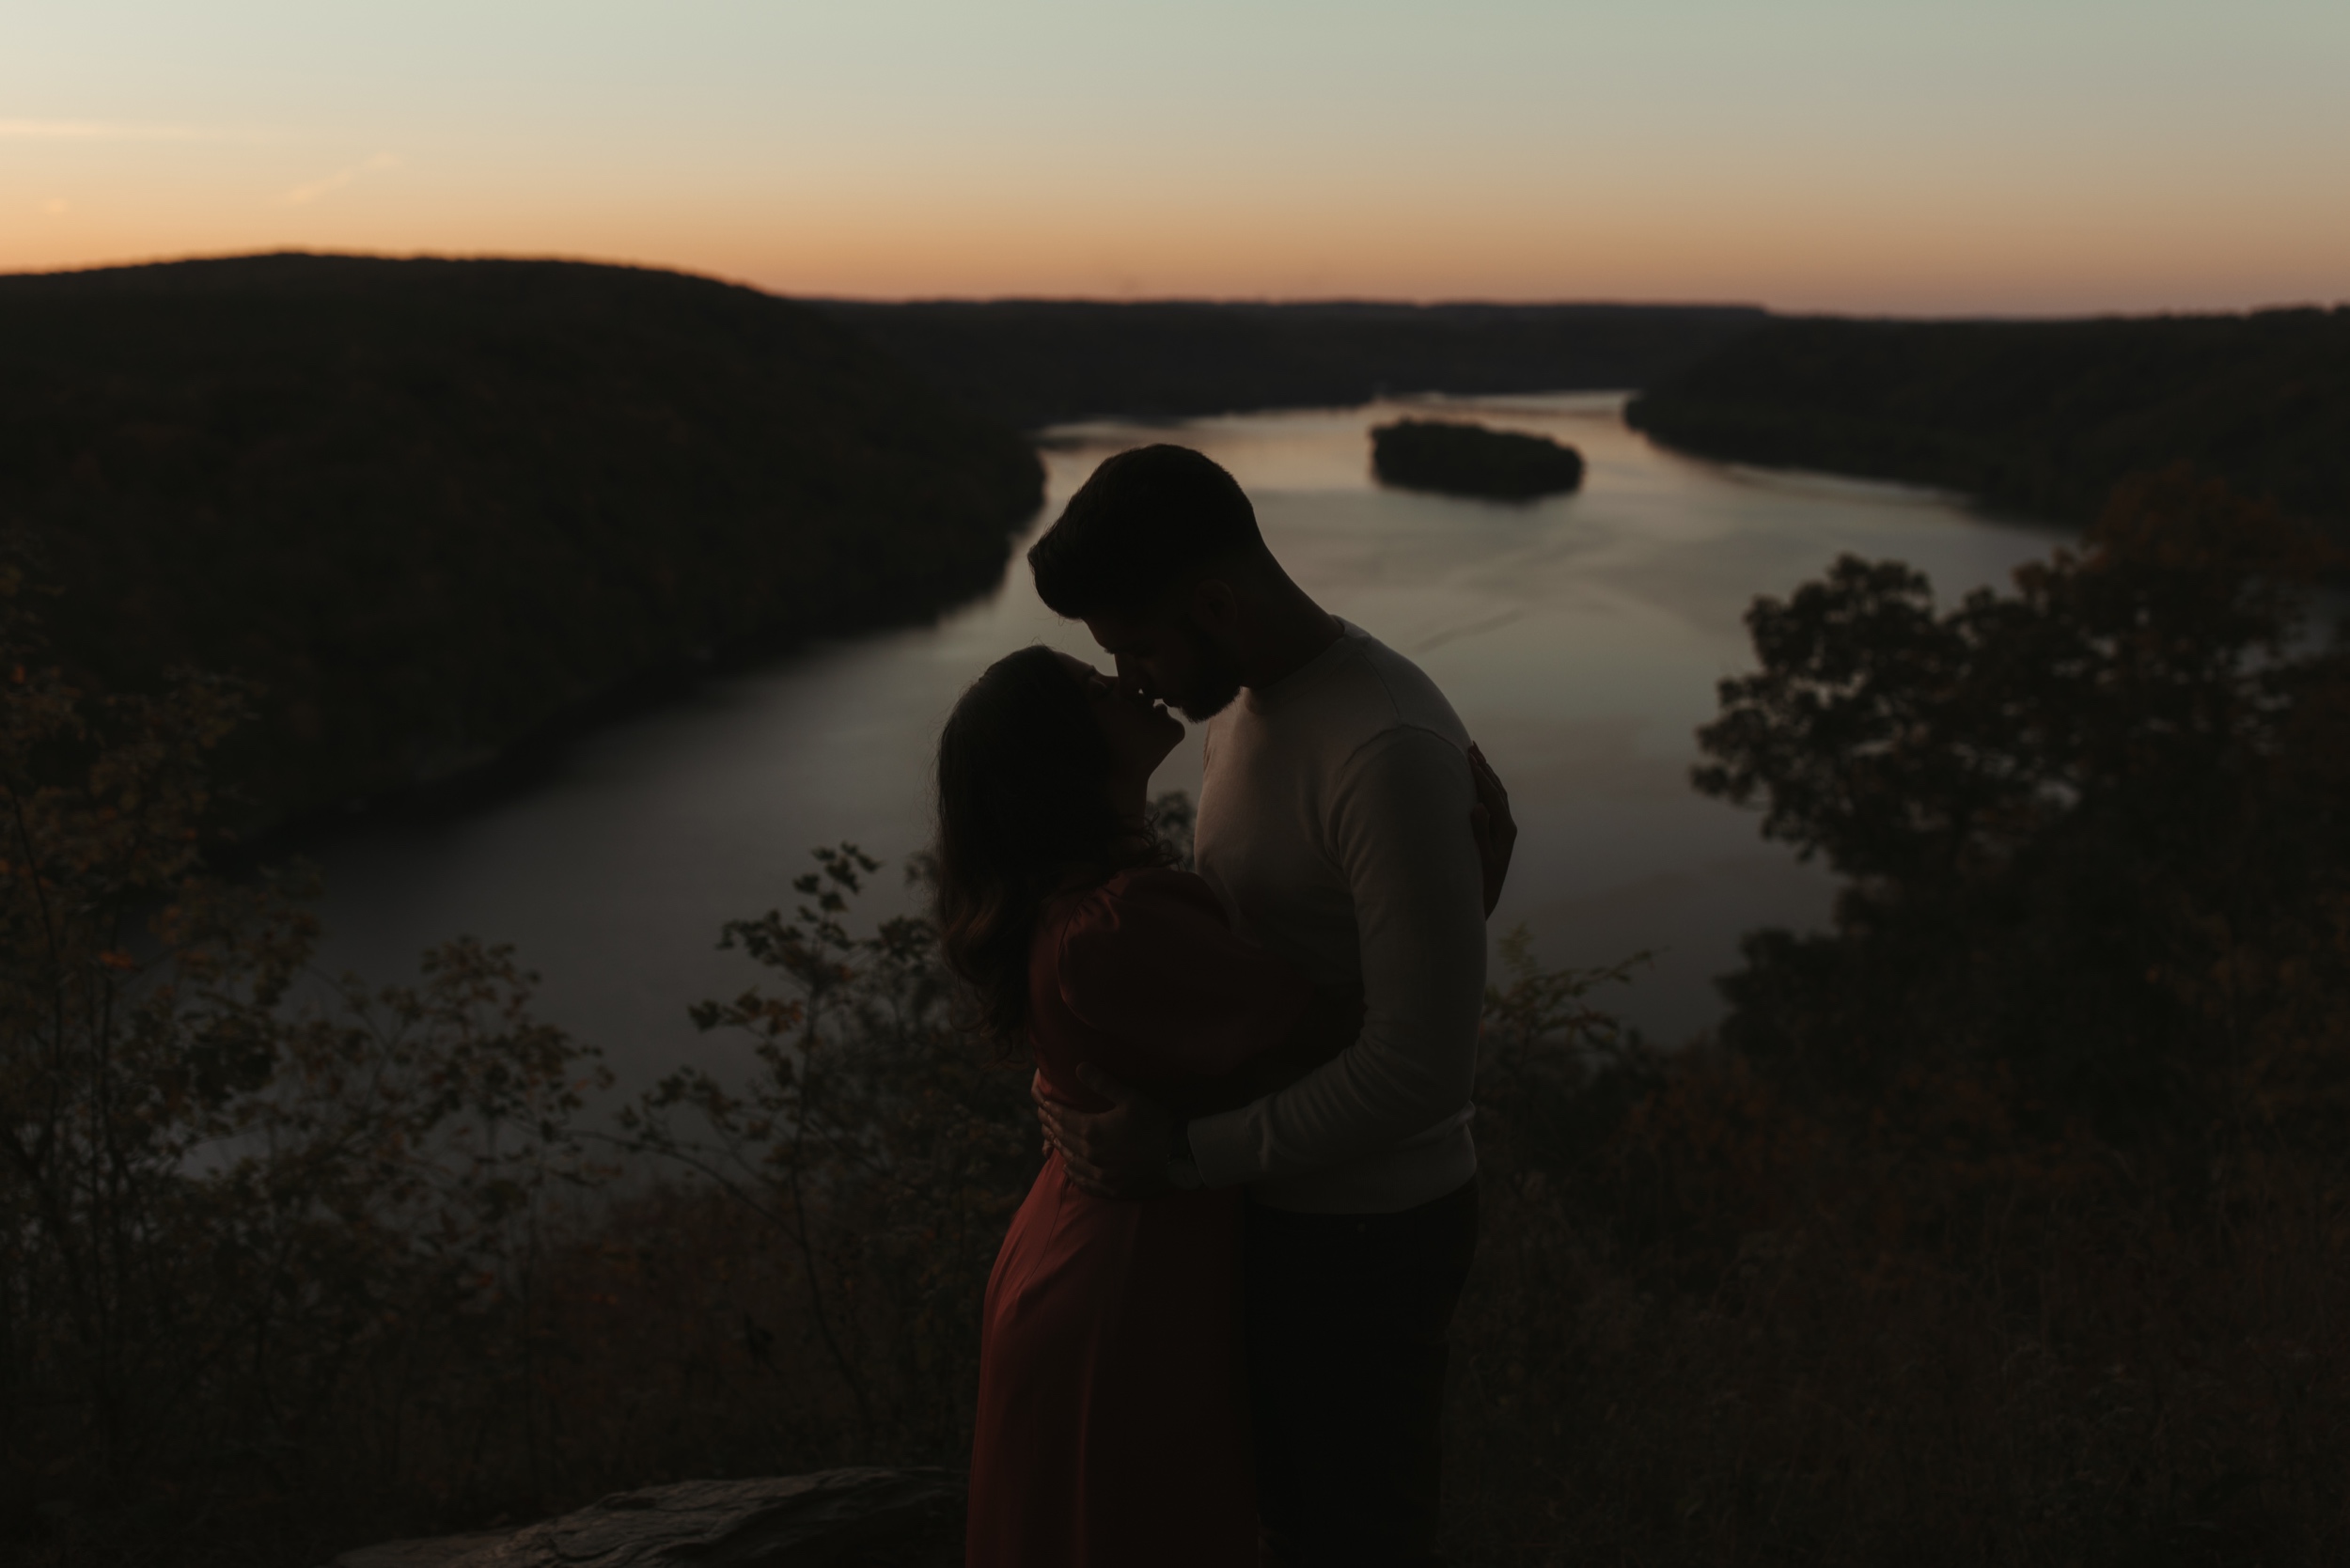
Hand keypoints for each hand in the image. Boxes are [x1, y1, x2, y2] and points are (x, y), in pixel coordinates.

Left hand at [1031, 1065, 1174, 1198]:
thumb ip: (1103, 1083)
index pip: (1063, 1118)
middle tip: (1041, 1116)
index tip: (1040, 1101)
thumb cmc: (1156, 1122)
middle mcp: (1091, 1155)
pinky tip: (1068, 1170)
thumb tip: (1079, 1067)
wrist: (1179, 1156)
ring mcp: (1100, 1174)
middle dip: (1050, 1125)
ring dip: (1059, 1147)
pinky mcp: (1111, 1189)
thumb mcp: (1131, 1097)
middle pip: (1063, 1138)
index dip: (1050, 1108)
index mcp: (1092, 1131)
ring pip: (1070, 1160)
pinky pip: (1084, 1182)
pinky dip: (1073, 1174)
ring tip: (1050, 1138)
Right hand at [1469, 742, 1516, 918]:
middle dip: (1484, 767)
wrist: (1487, 898)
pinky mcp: (1497, 830)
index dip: (1481, 777)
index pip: (1493, 796)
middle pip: (1498, 789)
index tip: (1469, 759)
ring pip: (1497, 792)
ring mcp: (1504, 827)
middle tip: (1470, 747)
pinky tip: (1477, 777)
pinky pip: (1493, 801)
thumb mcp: (1481, 858)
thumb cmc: (1481, 881)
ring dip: (1486, 772)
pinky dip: (1485, 785)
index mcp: (1506, 830)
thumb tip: (1478, 806)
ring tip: (1474, 753)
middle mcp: (1508, 825)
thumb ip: (1480, 832)